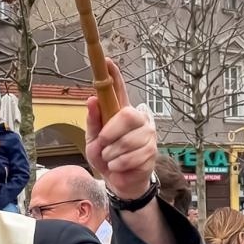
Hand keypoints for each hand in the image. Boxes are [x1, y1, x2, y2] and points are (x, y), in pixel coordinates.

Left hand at [84, 60, 159, 201]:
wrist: (119, 182)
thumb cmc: (106, 158)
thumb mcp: (93, 141)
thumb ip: (93, 122)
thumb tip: (91, 99)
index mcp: (121, 113)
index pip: (119, 89)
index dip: (114, 75)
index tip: (106, 61)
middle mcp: (138, 119)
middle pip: (127, 116)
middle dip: (110, 133)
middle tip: (103, 144)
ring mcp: (147, 134)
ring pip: (128, 141)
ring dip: (112, 154)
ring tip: (111, 159)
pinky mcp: (152, 151)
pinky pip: (132, 156)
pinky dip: (119, 165)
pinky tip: (119, 166)